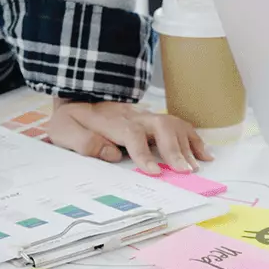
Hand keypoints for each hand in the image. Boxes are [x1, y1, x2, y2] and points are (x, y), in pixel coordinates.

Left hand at [48, 101, 212, 174]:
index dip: (144, 153)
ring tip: (197, 165)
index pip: (132, 135)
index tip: (155, 171)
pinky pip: (178, 125)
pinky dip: (193, 138)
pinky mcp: (152, 120)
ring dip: (187, 144)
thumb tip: (112, 154)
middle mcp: (133, 116)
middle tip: (185, 171)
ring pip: (172, 124)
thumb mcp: (64, 130)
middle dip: (174, 149)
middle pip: (160, 126)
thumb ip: (84, 142)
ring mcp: (145, 116)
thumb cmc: (70, 119)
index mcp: (111, 121)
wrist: (76, 97)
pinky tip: (204, 154)